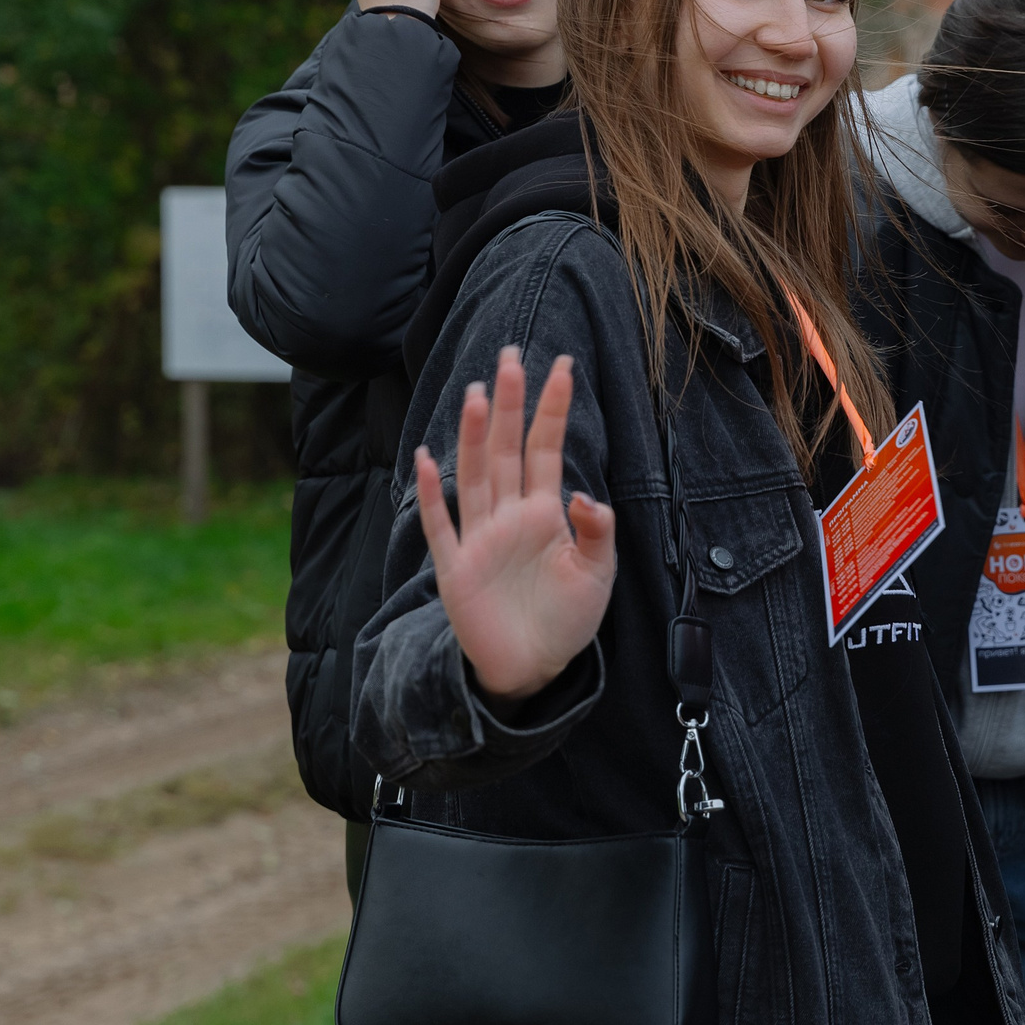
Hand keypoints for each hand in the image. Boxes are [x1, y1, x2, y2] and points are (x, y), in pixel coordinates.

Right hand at [415, 347, 615, 704]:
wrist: (535, 669)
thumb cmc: (567, 619)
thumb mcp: (597, 574)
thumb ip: (596, 532)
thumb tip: (586, 494)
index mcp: (545, 513)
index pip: (546, 448)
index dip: (552, 408)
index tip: (561, 365)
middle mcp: (509, 516)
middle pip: (506, 448)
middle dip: (509, 403)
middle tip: (511, 356)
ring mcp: (480, 539)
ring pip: (476, 475)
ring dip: (475, 435)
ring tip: (478, 393)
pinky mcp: (457, 569)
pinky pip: (441, 525)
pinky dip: (432, 494)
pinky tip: (427, 458)